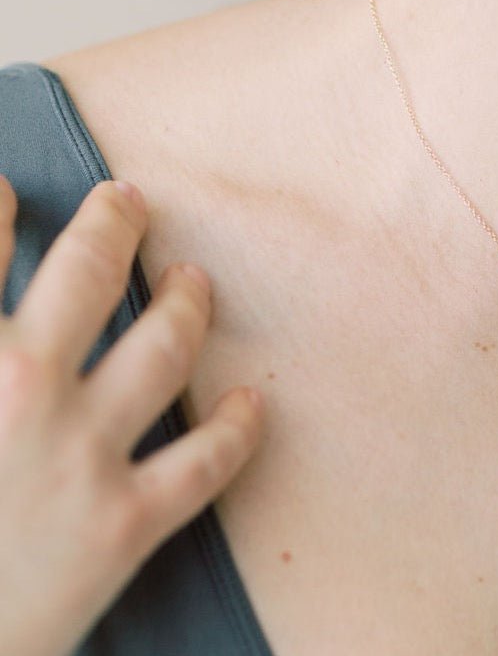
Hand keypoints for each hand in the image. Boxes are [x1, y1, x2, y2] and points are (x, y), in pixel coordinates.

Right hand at [0, 175, 263, 655]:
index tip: (10, 192)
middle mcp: (20, 394)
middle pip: (87, 276)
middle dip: (112, 226)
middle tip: (128, 203)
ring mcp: (80, 457)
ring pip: (163, 348)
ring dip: (187, 303)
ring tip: (194, 279)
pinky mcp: (123, 525)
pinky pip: (205, 462)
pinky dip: (237, 428)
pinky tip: (252, 401)